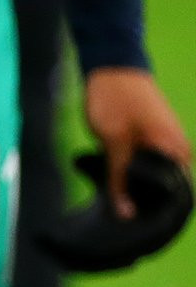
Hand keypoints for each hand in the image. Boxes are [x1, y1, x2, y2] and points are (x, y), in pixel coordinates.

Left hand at [84, 67, 190, 217]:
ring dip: (130, 183)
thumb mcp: (114, 142)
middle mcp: (176, 150)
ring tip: (110, 194)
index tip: (131, 221)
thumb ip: (120, 178)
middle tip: (115, 209)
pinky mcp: (149, 138)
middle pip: (161, 188)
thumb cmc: (115, 100)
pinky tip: (110, 176)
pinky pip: (142, 163)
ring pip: (149, 175)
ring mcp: (164, 142)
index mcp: (175, 152)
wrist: (110, 65)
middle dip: (139, 198)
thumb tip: (126, 213)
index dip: (152, 211)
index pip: (173, 196)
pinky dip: (127, 169)